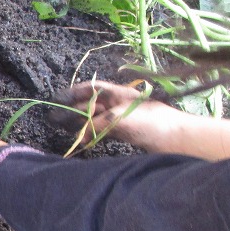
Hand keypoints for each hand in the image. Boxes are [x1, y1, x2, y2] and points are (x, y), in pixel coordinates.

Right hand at [49, 80, 184, 151]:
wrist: (175, 138)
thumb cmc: (149, 122)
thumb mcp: (117, 119)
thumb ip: (95, 125)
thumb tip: (79, 135)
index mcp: (118, 93)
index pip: (91, 89)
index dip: (73, 93)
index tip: (57, 100)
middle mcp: (118, 104)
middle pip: (90, 105)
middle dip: (73, 111)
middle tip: (54, 120)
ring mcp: (121, 118)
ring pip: (94, 119)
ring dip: (80, 125)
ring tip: (64, 131)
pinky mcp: (124, 132)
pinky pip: (101, 131)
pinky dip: (91, 135)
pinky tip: (82, 141)